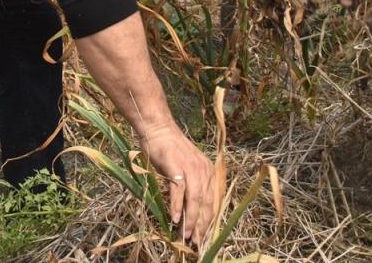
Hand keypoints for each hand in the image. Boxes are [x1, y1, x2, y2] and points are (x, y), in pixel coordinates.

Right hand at [138, 122, 215, 243]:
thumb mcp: (186, 168)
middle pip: (206, 202)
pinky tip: (176, 219)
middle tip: (197, 242)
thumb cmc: (170, 150)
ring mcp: (191, 167)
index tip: (205, 237)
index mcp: (208, 171)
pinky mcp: (176, 166)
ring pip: (195, 199)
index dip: (209, 220)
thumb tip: (189, 212)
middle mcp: (203, 170)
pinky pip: (179, 190)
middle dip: (202, 225)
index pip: (213, 200)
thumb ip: (190, 186)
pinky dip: (177, 206)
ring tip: (187, 236)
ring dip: (191, 220)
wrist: (159, 128)